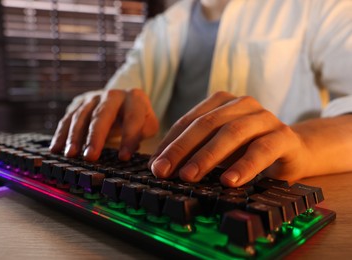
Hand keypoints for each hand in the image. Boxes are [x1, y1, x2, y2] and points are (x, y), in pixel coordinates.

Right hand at [50, 89, 158, 160]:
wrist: (122, 100)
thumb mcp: (147, 123)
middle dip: (95, 137)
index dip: (128, 137)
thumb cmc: (137, 118)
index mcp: (134, 98)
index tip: (123, 158)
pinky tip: (55, 149)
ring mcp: (93, 97)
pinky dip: (60, 134)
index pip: (132, 118)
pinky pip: (67, 119)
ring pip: (81, 116)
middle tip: (91, 157)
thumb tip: (131, 147)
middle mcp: (112, 94)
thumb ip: (144, 133)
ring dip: (74, 136)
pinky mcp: (79, 103)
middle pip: (102, 115)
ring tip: (71, 155)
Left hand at [149, 91, 309, 186]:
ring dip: (208, 156)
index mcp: (222, 102)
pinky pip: (262, 149)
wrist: (293, 150)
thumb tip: (158, 166)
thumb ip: (192, 151)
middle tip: (164, 172)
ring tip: (190, 177)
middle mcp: (242, 104)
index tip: (155, 166)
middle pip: (207, 124)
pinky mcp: (284, 136)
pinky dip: (244, 165)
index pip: (189, 121)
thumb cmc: (247, 149)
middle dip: (182, 149)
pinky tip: (229, 181)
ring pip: (232, 133)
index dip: (170, 143)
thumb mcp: (217, 148)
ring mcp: (264, 118)